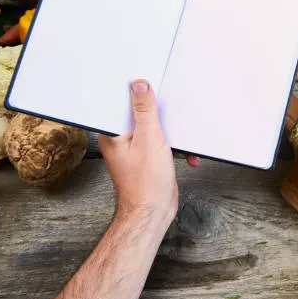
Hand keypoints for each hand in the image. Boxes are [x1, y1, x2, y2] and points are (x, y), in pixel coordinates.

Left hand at [98, 79, 197, 223]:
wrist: (153, 213)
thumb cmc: (145, 183)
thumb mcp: (148, 138)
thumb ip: (144, 110)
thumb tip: (139, 85)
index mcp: (112, 132)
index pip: (122, 102)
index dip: (137, 93)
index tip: (153, 87)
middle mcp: (121, 139)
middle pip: (141, 114)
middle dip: (161, 117)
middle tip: (169, 120)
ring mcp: (135, 148)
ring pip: (155, 128)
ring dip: (172, 135)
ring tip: (178, 144)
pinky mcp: (149, 156)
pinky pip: (163, 143)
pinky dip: (175, 148)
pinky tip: (184, 156)